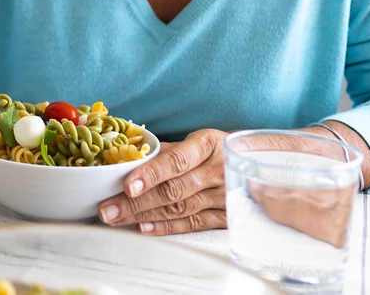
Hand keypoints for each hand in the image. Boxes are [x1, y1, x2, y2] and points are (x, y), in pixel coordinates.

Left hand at [98, 129, 227, 234]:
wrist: (262, 162)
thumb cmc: (218, 149)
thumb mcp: (197, 140)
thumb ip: (166, 151)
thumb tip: (125, 158)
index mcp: (209, 144)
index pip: (176, 160)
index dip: (151, 173)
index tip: (127, 185)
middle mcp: (219, 170)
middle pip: (173, 190)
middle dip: (135, 202)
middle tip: (107, 209)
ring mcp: (225, 196)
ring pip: (180, 209)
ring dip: (144, 216)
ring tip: (116, 219)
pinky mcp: (228, 215)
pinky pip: (194, 223)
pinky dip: (167, 227)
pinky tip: (144, 228)